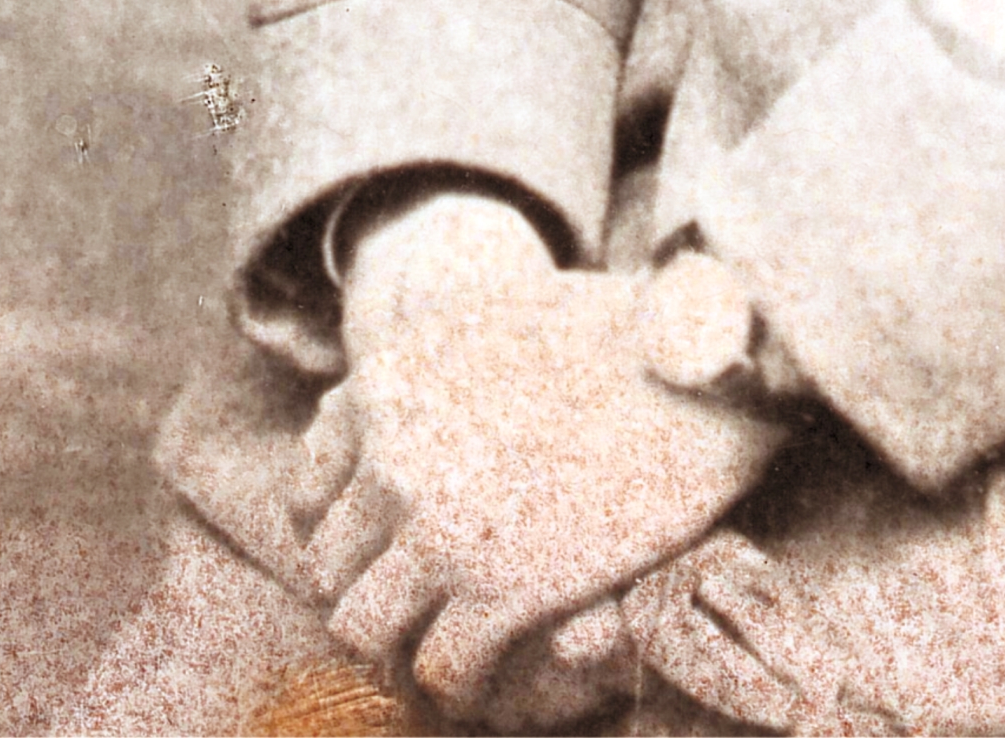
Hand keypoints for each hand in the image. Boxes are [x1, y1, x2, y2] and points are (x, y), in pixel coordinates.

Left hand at [292, 190, 788, 724]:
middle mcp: (392, 463)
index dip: (343, 535)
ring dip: (400, 646)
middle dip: (370, 592)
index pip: (306, 497)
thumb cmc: (614, 332)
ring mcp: (440, 532)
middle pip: (326, 571)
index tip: (385, 554)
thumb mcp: (487, 323)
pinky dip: (463, 682)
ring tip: (446, 648)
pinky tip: (498, 669)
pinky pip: (442, 671)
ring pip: (361, 632)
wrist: (698, 363)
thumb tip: (394, 420)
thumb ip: (425, 376)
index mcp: (382, 386)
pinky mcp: (503, 591)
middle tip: (420, 608)